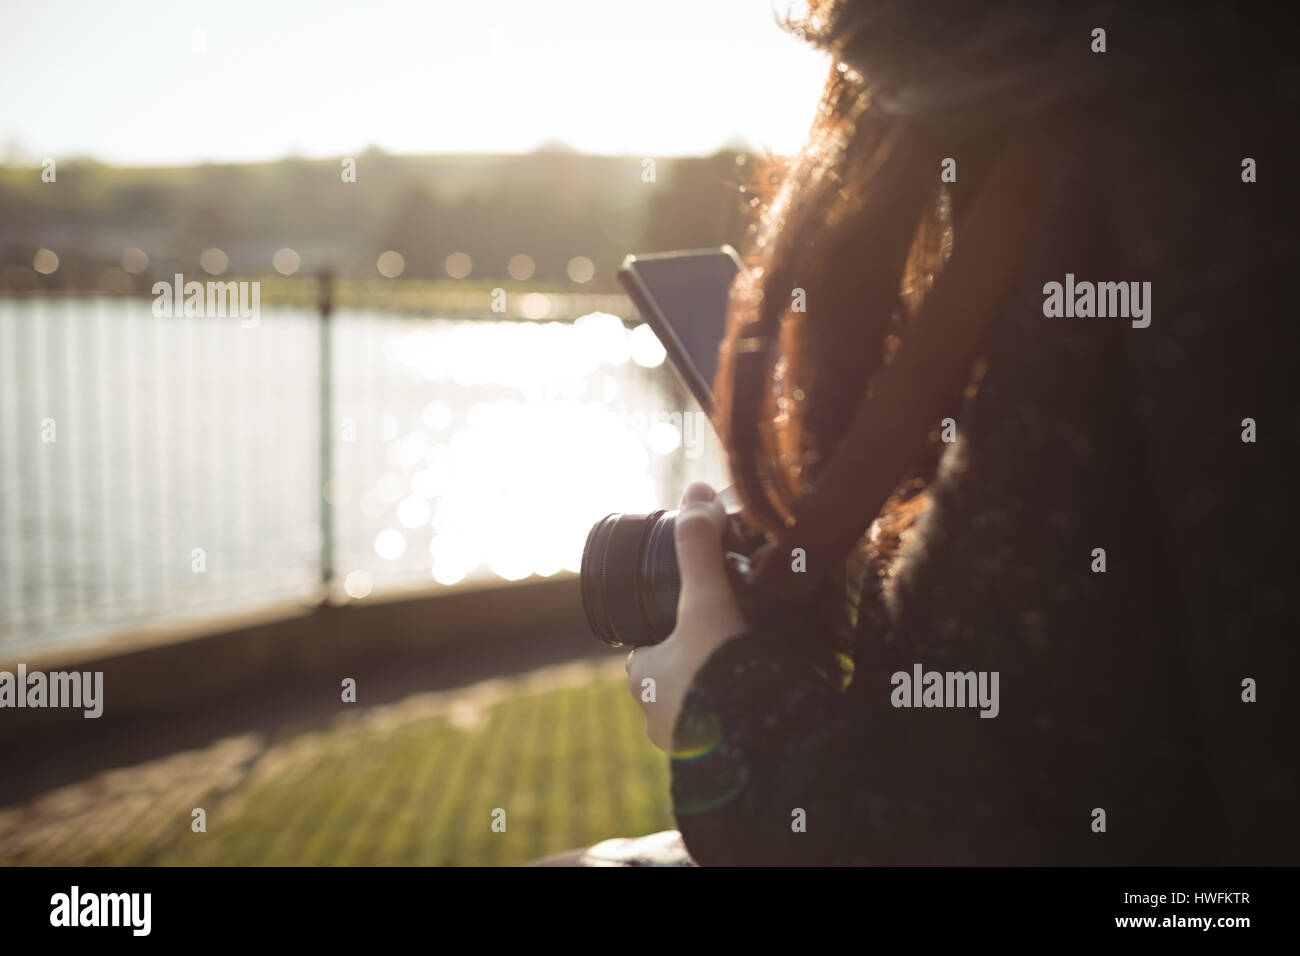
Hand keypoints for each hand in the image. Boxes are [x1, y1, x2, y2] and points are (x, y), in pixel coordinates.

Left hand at [627, 482, 747, 750]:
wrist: (758, 747)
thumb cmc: (720, 671)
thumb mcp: (707, 597)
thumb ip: (701, 546)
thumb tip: (698, 490)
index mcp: (643, 677)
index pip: (652, 643)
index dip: (677, 625)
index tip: (706, 615)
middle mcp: (656, 716)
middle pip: (679, 672)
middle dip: (703, 657)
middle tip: (738, 638)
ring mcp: (686, 745)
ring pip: (702, 703)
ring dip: (723, 689)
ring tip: (756, 667)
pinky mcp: (718, 768)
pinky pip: (725, 731)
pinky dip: (740, 715)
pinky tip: (765, 703)